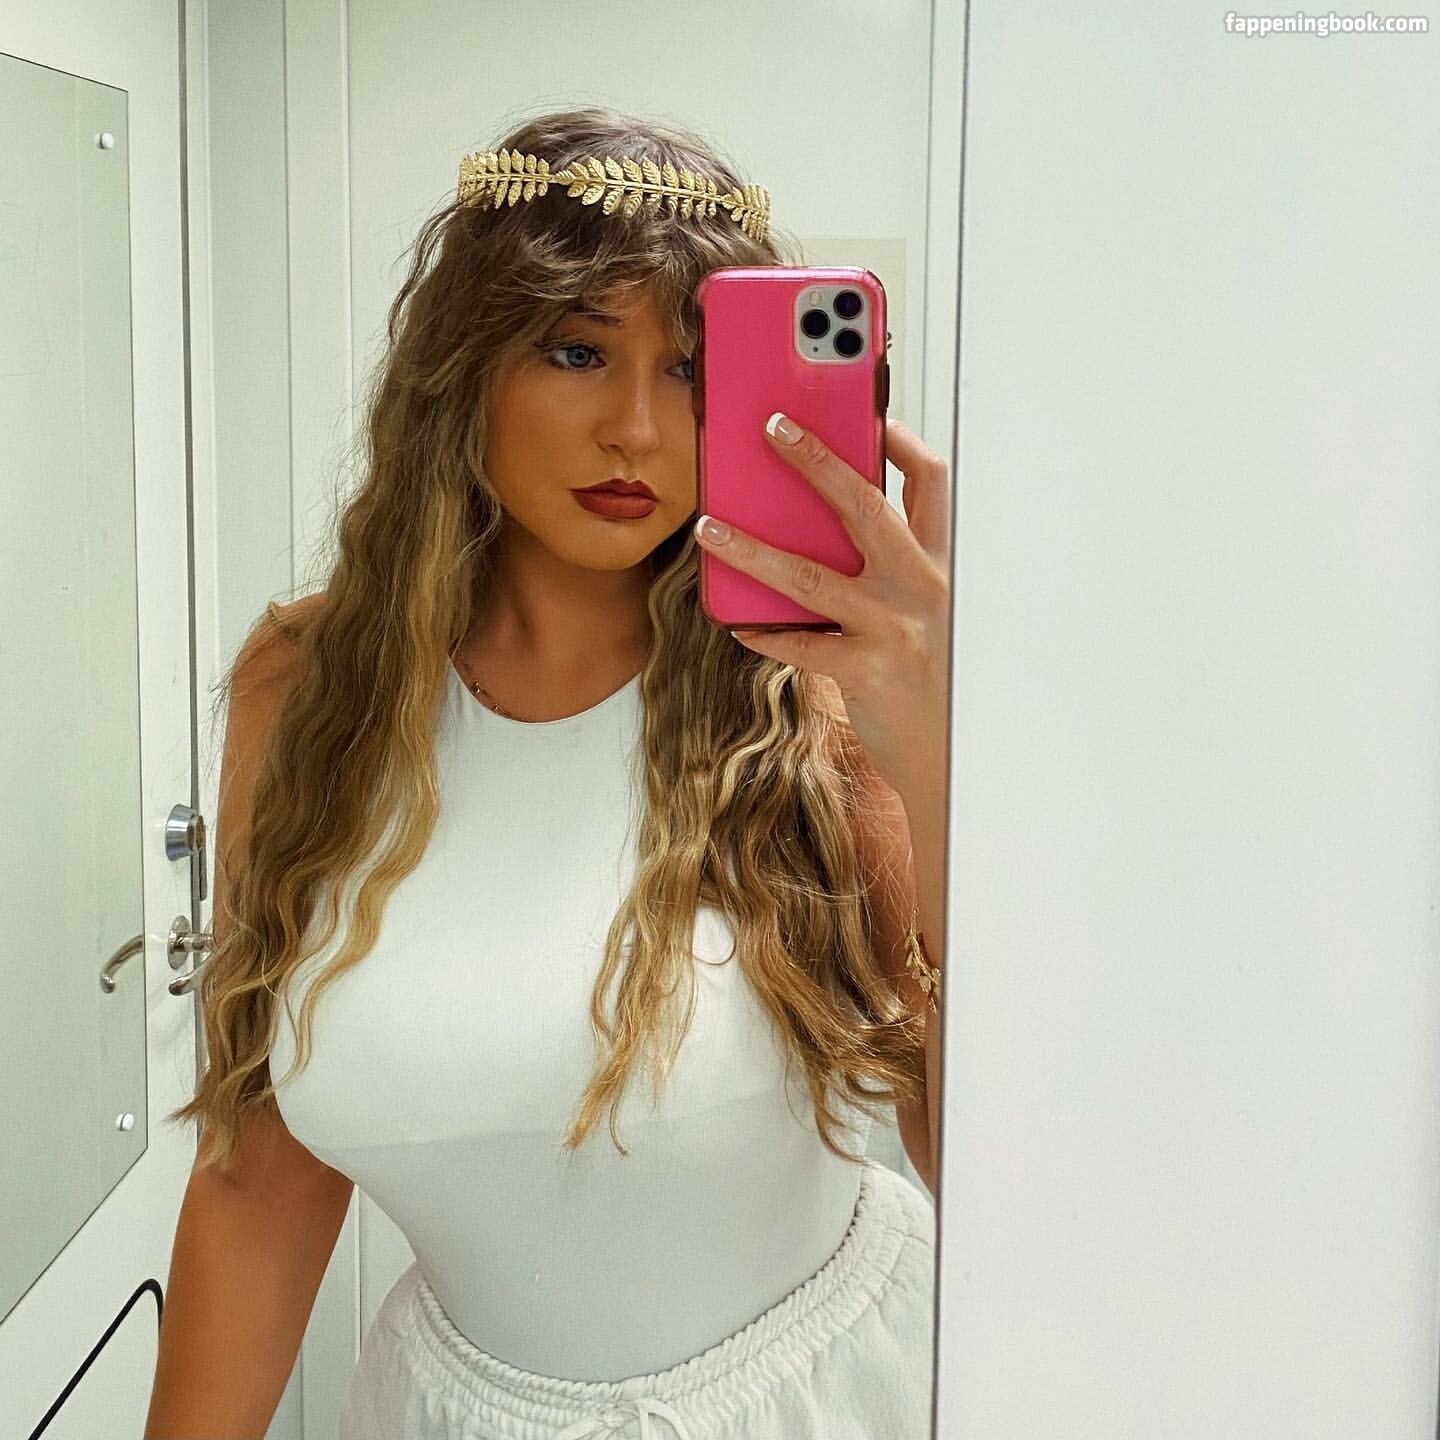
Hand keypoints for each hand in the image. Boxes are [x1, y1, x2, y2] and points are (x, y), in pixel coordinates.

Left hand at [693, 410, 949, 801]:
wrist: (951, 753)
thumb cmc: (932, 676)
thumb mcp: (927, 611)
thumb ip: (890, 568)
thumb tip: (817, 530)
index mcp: (939, 563)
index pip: (930, 482)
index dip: (900, 441)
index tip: (867, 413)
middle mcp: (921, 586)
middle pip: (864, 505)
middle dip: (816, 459)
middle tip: (773, 428)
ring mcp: (893, 627)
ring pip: (809, 574)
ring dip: (751, 547)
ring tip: (710, 528)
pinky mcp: (866, 670)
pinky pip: (799, 643)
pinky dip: (763, 632)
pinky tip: (737, 623)